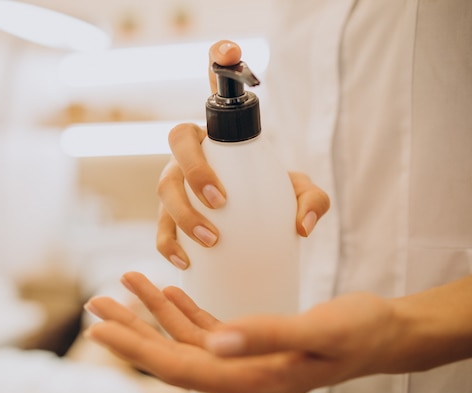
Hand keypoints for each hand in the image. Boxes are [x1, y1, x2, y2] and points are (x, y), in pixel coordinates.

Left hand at [84, 271, 400, 392]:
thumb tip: (217, 342)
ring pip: (184, 339)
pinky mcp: (250, 343)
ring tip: (124, 284)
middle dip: (131, 330)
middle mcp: (241, 374)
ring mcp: (243, 360)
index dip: (136, 347)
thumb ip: (267, 335)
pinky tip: (168, 292)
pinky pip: (207, 329)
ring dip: (152, 312)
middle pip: (170, 354)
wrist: (383, 334)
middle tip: (96, 305)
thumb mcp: (317, 330)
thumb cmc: (356, 332)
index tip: (98, 330)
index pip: (179, 366)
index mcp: (252, 378)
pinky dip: (183, 310)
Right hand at [156, 40, 329, 269]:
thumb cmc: (271, 198)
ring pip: (164, 187)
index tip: (232, 52)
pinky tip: (184, 261)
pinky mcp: (168, 216)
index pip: (216, 87)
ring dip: (182, 213)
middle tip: (220, 201)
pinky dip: (167, 244)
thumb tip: (301, 227)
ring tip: (211, 242)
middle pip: (179, 140)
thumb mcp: (298, 193)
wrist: (252, 227)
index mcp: (222, 133)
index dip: (219, 62)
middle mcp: (194, 151)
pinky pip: (159, 227)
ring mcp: (175, 182)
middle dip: (194, 168)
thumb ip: (311, 201)